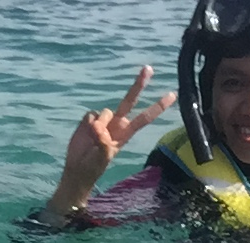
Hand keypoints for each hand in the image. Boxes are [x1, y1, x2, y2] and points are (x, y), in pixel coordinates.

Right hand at [46, 66, 177, 215]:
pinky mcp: (90, 120)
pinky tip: (85, 135)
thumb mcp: (101, 159)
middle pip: (129, 101)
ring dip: (98, 125)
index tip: (171, 95)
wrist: (77, 168)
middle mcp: (116, 124)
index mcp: (125, 134)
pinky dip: (87, 124)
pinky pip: (90, 115)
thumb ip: (103, 144)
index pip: (144, 118)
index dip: (157, 107)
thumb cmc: (93, 166)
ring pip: (104, 112)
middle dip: (139, 85)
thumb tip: (99, 128)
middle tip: (148, 68)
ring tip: (93, 141)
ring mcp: (103, 121)